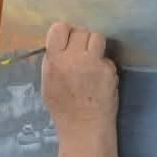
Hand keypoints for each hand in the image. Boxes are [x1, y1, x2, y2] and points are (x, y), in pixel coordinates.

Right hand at [41, 22, 118, 137]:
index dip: (66, 32)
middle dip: (82, 40)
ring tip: (93, 62)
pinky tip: (101, 79)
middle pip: (81, 32)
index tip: (68, 41)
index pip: (60, 28)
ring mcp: (93, 64)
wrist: (84, 128)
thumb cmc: (63, 109)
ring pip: (97, 38)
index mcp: (54, 61)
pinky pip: (107, 58)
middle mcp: (73, 59)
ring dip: (95, 47)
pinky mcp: (109, 71)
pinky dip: (105, 66)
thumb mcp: (47, 84)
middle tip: (82, 54)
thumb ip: (53, 62)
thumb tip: (61, 44)